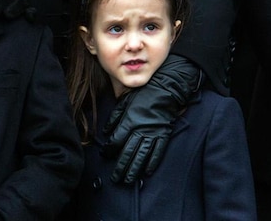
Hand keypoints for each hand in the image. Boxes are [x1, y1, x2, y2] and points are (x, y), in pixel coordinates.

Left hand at [101, 54, 201, 182]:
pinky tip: (148, 172)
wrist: (165, 90)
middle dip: (121, 166)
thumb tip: (106, 130)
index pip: (116, 140)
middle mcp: (140, 130)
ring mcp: (153, 133)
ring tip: (129, 180)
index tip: (105, 155)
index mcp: (129, 121)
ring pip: (142, 155)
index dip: (109, 150)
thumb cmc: (143, 94)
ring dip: (134, 169)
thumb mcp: (125, 102)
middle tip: (115, 179)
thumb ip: (115, 117)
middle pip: (128, 152)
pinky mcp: (164, 134)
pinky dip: (152, 163)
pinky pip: (158, 151)